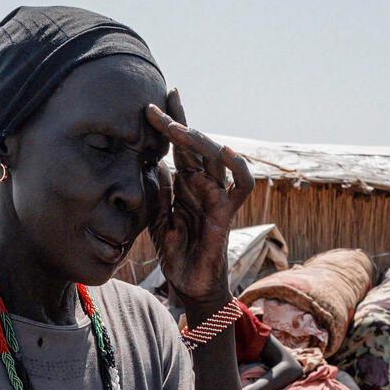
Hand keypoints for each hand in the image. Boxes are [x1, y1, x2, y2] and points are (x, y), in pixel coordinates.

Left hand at [146, 91, 254, 307]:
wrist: (190, 286)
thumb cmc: (178, 252)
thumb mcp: (157, 218)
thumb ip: (156, 191)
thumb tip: (151, 162)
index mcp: (187, 184)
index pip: (180, 147)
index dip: (170, 123)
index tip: (153, 102)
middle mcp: (204, 186)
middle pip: (197, 145)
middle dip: (180, 122)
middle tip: (161, 103)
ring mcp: (218, 198)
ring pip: (217, 158)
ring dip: (200, 140)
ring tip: (180, 128)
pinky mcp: (226, 215)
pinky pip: (238, 186)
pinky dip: (235, 166)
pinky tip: (223, 150)